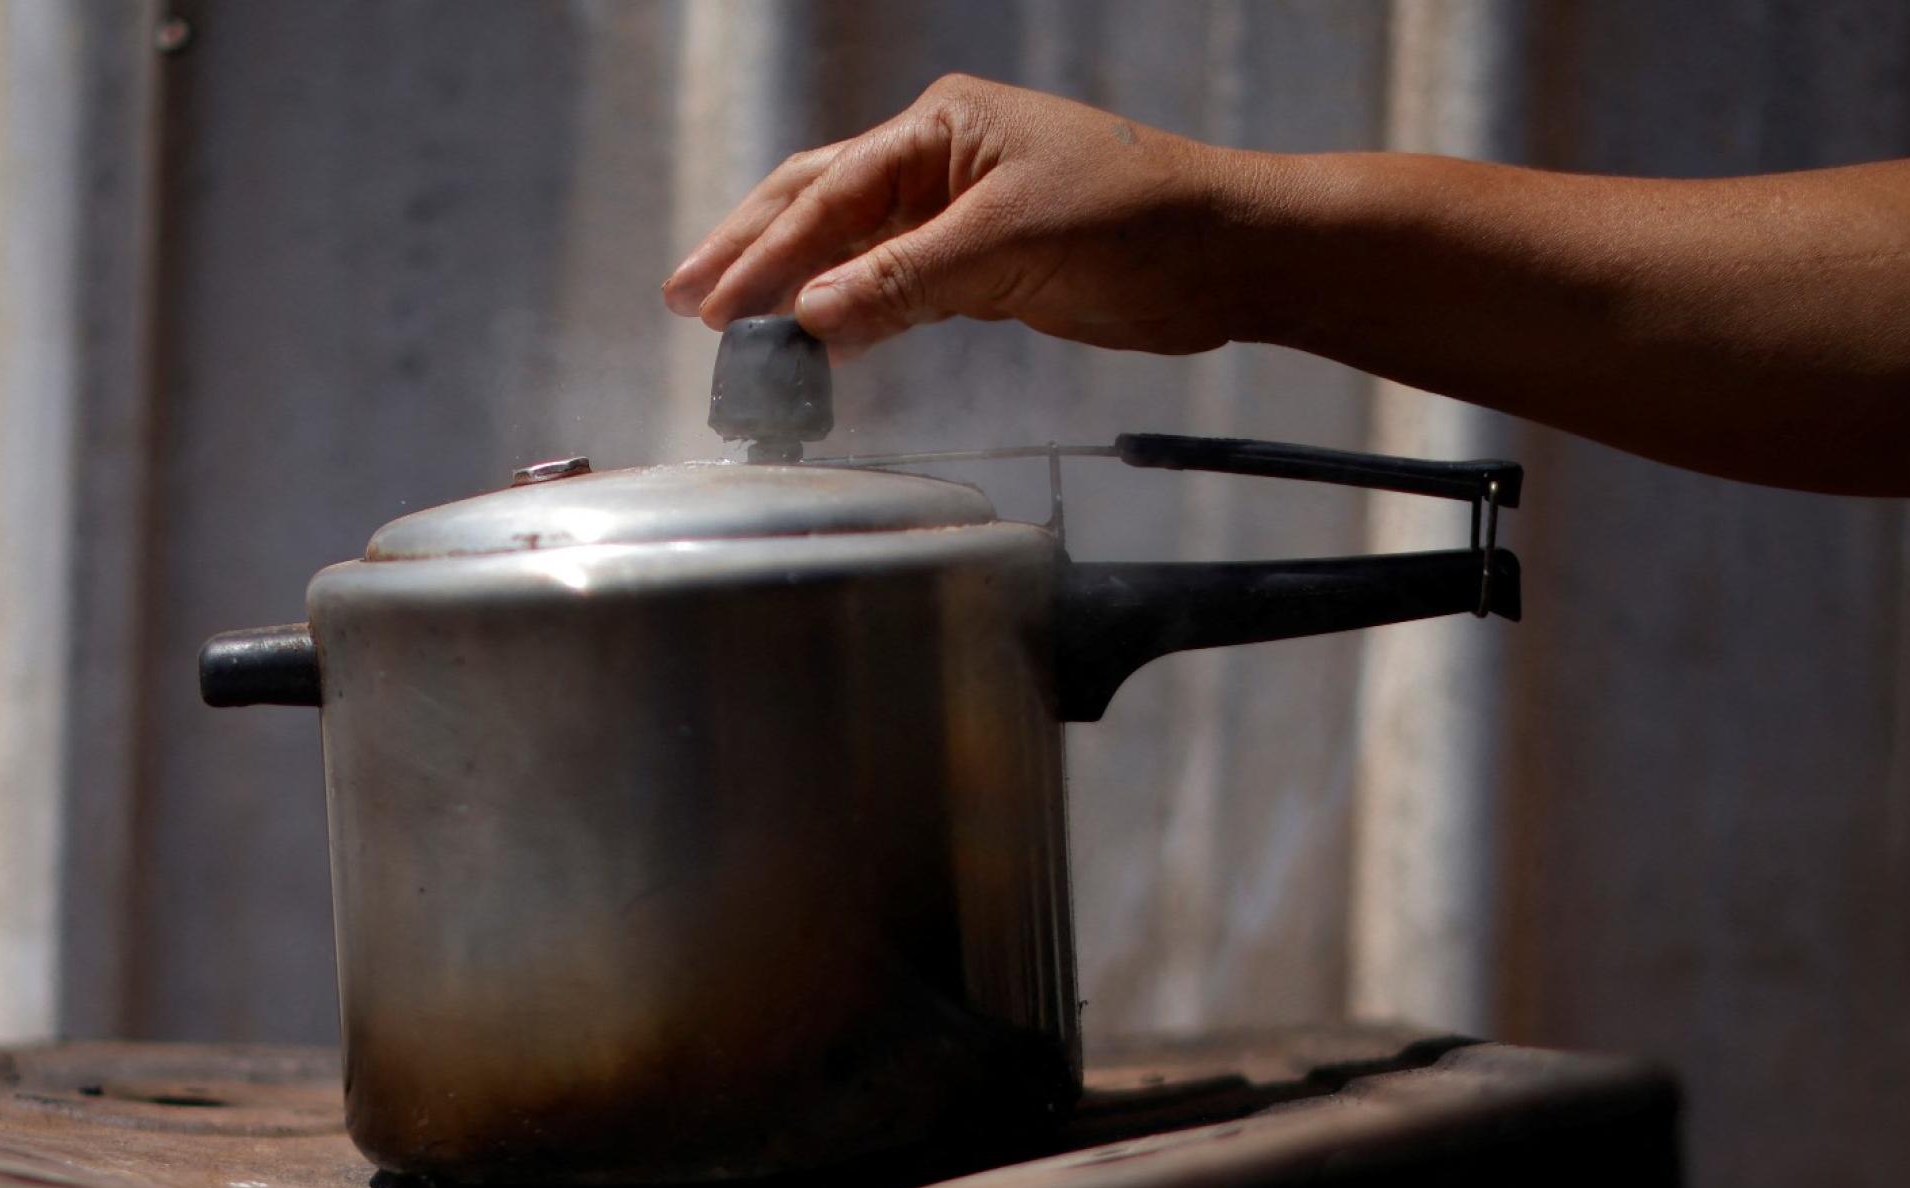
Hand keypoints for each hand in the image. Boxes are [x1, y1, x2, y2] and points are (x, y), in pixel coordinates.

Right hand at [662, 75, 1251, 354]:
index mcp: (942, 127)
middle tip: (685, 301)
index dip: (767, 253)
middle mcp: (940, 160)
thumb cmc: (1137, 220)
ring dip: (789, 285)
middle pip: (818, 204)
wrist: (1224, 255)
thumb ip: (903, 282)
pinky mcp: (979, 264)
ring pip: (848, 247)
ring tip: (724, 321)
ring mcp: (957, 212)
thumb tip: (810, 319)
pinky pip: (890, 286)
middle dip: (750, 252)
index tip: (717, 307)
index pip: (830, 192)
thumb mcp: (1008, 247)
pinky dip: (845, 313)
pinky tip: (810, 337)